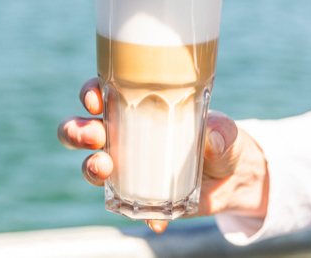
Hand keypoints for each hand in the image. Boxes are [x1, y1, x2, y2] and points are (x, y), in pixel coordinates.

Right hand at [58, 78, 269, 233]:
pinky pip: (126, 206)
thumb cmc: (221, 140)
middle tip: (94, 137)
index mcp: (138, 108)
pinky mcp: (138, 197)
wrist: (232, 178)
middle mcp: (123, 136)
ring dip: (91, 167)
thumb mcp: (226, 131)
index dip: (90, 93)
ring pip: (92, 165)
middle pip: (82, 130)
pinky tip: (154, 218)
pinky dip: (138, 212)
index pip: (103, 94)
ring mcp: (128, 167)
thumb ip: (221, 131)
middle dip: (77, 131)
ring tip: (105, 169)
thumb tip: (211, 138)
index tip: (96, 100)